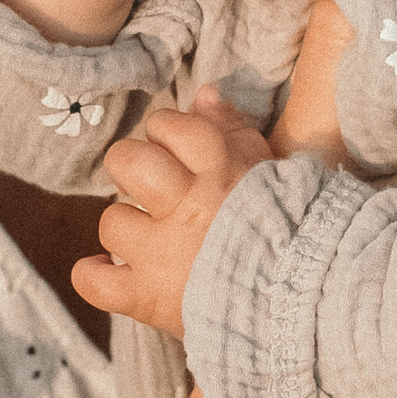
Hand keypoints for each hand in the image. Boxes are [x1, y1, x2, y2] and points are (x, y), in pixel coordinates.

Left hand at [76, 89, 272, 338]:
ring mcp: (162, 256)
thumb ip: (232, 129)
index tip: (176, 150)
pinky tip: (112, 269)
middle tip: (150, 186)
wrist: (302, 302)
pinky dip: (96, 275)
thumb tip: (202, 95)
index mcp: (219, 173)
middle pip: (127, 161)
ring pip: (111, 221)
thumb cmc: (287, 231)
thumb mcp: (267, 169)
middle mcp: (187, 209)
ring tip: (149, 238)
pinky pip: (93, 280)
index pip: (169, 125)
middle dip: (131, 167)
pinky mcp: (147, 298)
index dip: (165, 132)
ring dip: (125, 227)